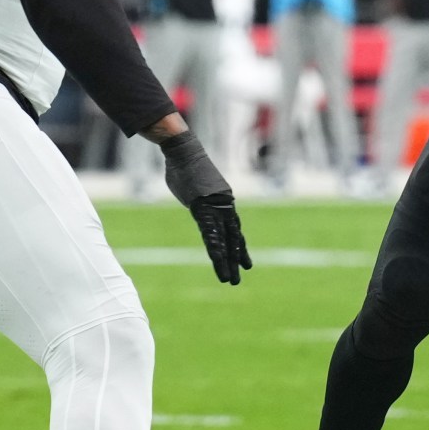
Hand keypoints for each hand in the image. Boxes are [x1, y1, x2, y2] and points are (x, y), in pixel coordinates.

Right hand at [158, 128, 251, 284]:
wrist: (183, 150)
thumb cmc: (185, 165)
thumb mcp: (195, 187)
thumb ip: (198, 198)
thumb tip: (195, 199)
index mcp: (222, 203)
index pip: (232, 231)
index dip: (238, 248)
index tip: (244, 264)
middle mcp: (224, 207)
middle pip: (232, 239)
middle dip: (235, 260)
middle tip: (238, 280)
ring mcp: (216, 207)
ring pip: (224, 240)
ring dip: (227, 261)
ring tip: (230, 279)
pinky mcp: (204, 207)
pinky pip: (210, 232)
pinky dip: (215, 247)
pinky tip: (218, 261)